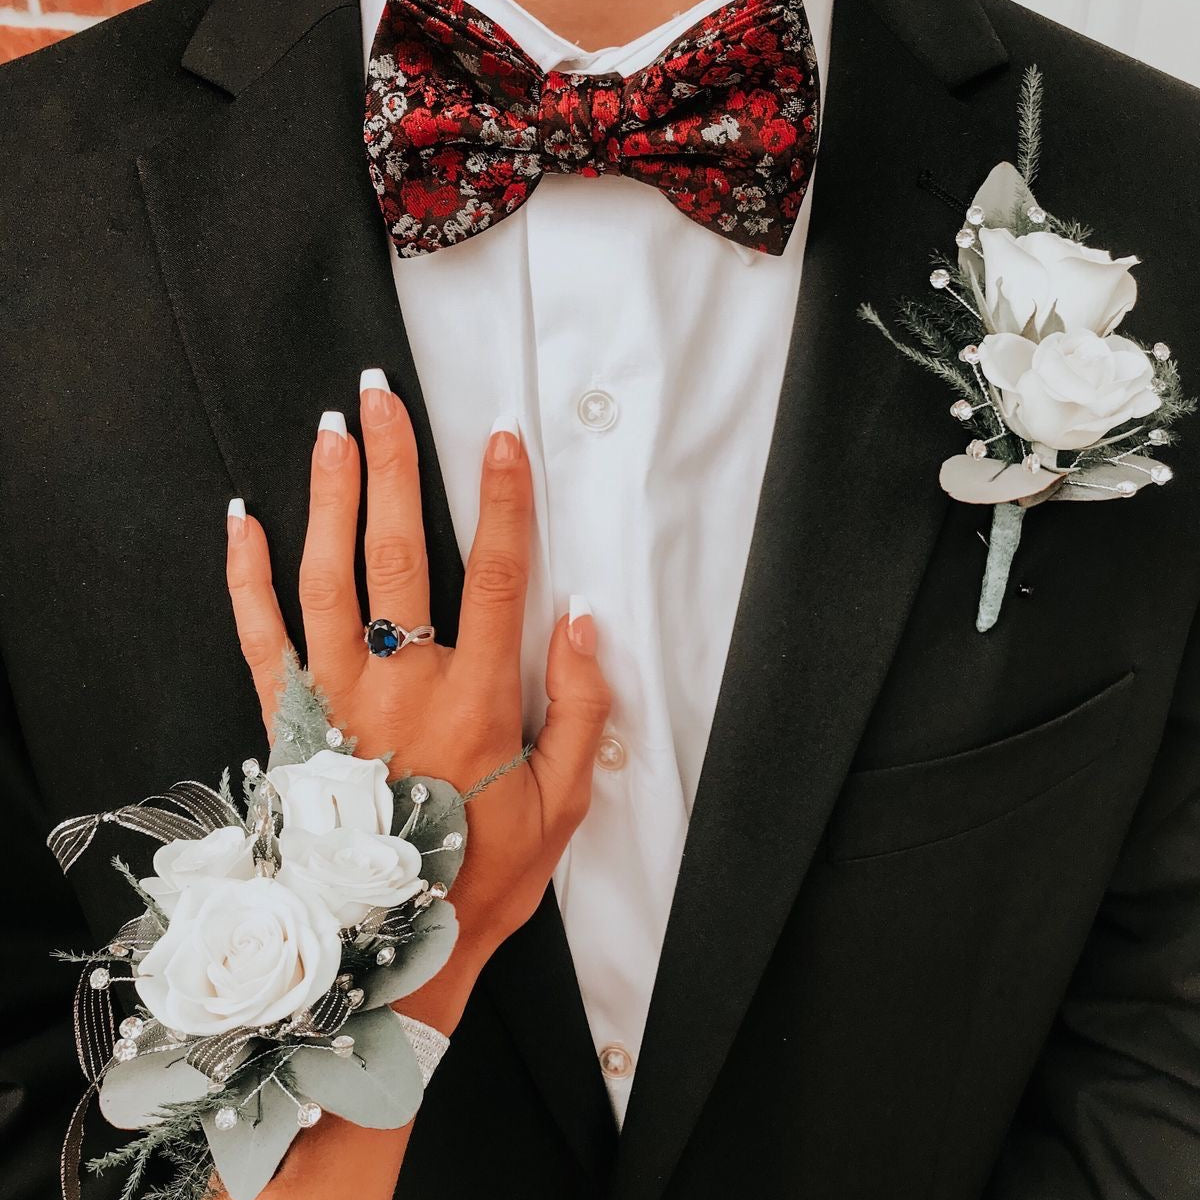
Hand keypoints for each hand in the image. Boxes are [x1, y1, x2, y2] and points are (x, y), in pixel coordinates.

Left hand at [225, 372, 609, 1028]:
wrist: (392, 946)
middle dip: (394, 464)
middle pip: (398, 551)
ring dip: (329, 497)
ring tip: (333, 431)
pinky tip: (243, 521)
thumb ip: (581, 709)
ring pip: (327, 576)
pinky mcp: (287, 720)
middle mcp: (401, 683)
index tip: (502, 439)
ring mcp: (335, 699)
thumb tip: (584, 621)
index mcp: (476, 699)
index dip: (503, 499)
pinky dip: (246, 576)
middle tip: (383, 396)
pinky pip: (259, 636)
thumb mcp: (562, 805)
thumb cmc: (480, 875)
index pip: (496, 573)